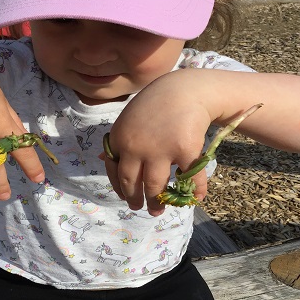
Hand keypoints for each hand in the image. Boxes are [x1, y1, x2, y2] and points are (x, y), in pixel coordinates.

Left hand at [102, 76, 211, 214]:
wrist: (185, 89)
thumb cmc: (155, 104)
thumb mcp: (129, 118)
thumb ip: (119, 139)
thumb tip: (102, 158)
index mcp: (119, 139)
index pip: (114, 171)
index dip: (119, 188)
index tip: (125, 197)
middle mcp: (136, 147)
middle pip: (132, 183)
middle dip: (135, 200)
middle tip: (140, 209)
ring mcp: (160, 150)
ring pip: (156, 187)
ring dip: (157, 203)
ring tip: (158, 210)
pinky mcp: (185, 150)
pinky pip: (189, 178)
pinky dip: (195, 191)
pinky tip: (197, 197)